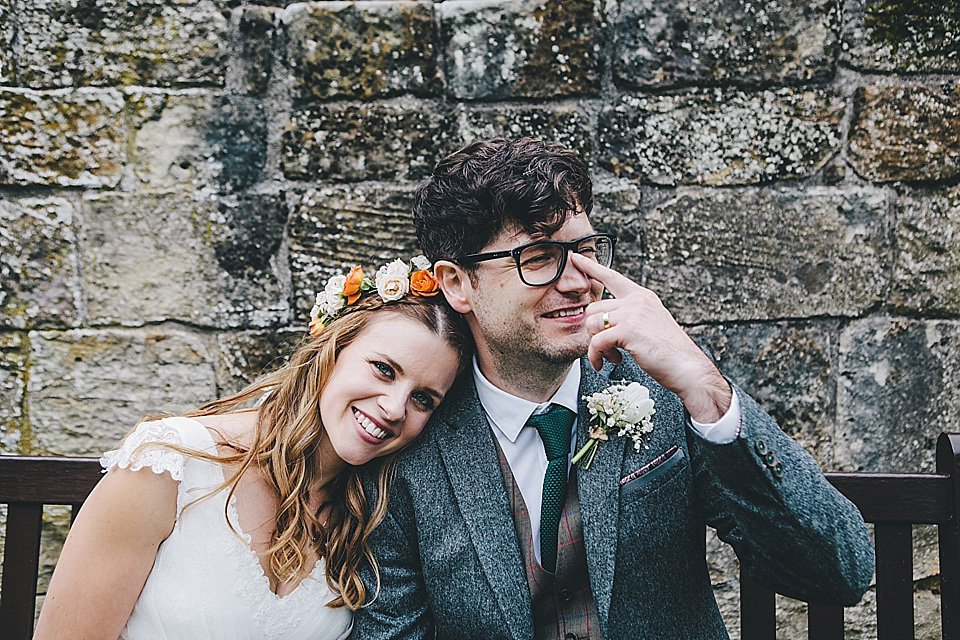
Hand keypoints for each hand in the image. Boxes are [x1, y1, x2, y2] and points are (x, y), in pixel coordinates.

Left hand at [570, 253, 731, 421]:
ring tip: (612, 356)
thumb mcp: (650, 324)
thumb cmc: (669, 352)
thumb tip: (605, 321)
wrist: (686, 367)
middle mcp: (637, 301)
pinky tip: (604, 363)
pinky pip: (596, 342)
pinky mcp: (628, 330)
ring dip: (596, 346)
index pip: (611, 277)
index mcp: (642, 297)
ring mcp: (632, 314)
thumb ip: (630, 317)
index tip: (576, 258)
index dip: (591, 267)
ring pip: (592, 324)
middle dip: (595, 331)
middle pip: (594, 308)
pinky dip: (596, 356)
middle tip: (607, 348)